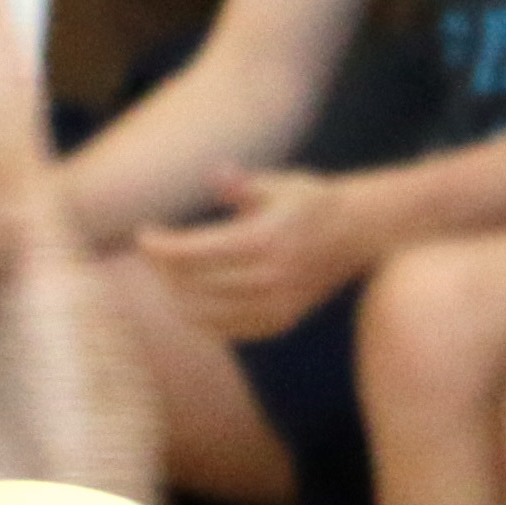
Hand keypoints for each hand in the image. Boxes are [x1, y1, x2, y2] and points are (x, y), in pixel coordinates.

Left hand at [135, 168, 372, 343]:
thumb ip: (242, 185)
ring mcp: (276, 305)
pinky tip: (193, 295)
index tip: (144, 235)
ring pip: (202, 312)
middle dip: (163, 268)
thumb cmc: (312, 202)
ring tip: (169, 272)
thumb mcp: (280, 184)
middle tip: (155, 251)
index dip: (159, 246)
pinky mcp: (280, 322)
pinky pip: (225, 329)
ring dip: (176, 294)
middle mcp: (270, 278)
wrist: (361, 234)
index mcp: (266, 239)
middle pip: (191, 284)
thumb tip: (215, 175)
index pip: (193, 252)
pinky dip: (201, 315)